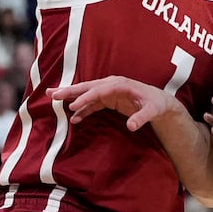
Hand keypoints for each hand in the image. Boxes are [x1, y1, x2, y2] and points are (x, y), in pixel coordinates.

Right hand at [50, 77, 179, 130]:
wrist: (160, 103)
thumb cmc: (157, 105)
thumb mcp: (153, 111)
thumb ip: (142, 118)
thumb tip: (131, 127)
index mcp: (120, 84)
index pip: (99, 90)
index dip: (85, 98)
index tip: (73, 106)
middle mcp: (112, 84)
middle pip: (87, 87)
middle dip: (70, 91)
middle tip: (52, 94)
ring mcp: (109, 91)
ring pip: (86, 93)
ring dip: (70, 97)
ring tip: (52, 99)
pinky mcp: (108, 99)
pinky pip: (92, 104)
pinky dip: (82, 110)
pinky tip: (73, 118)